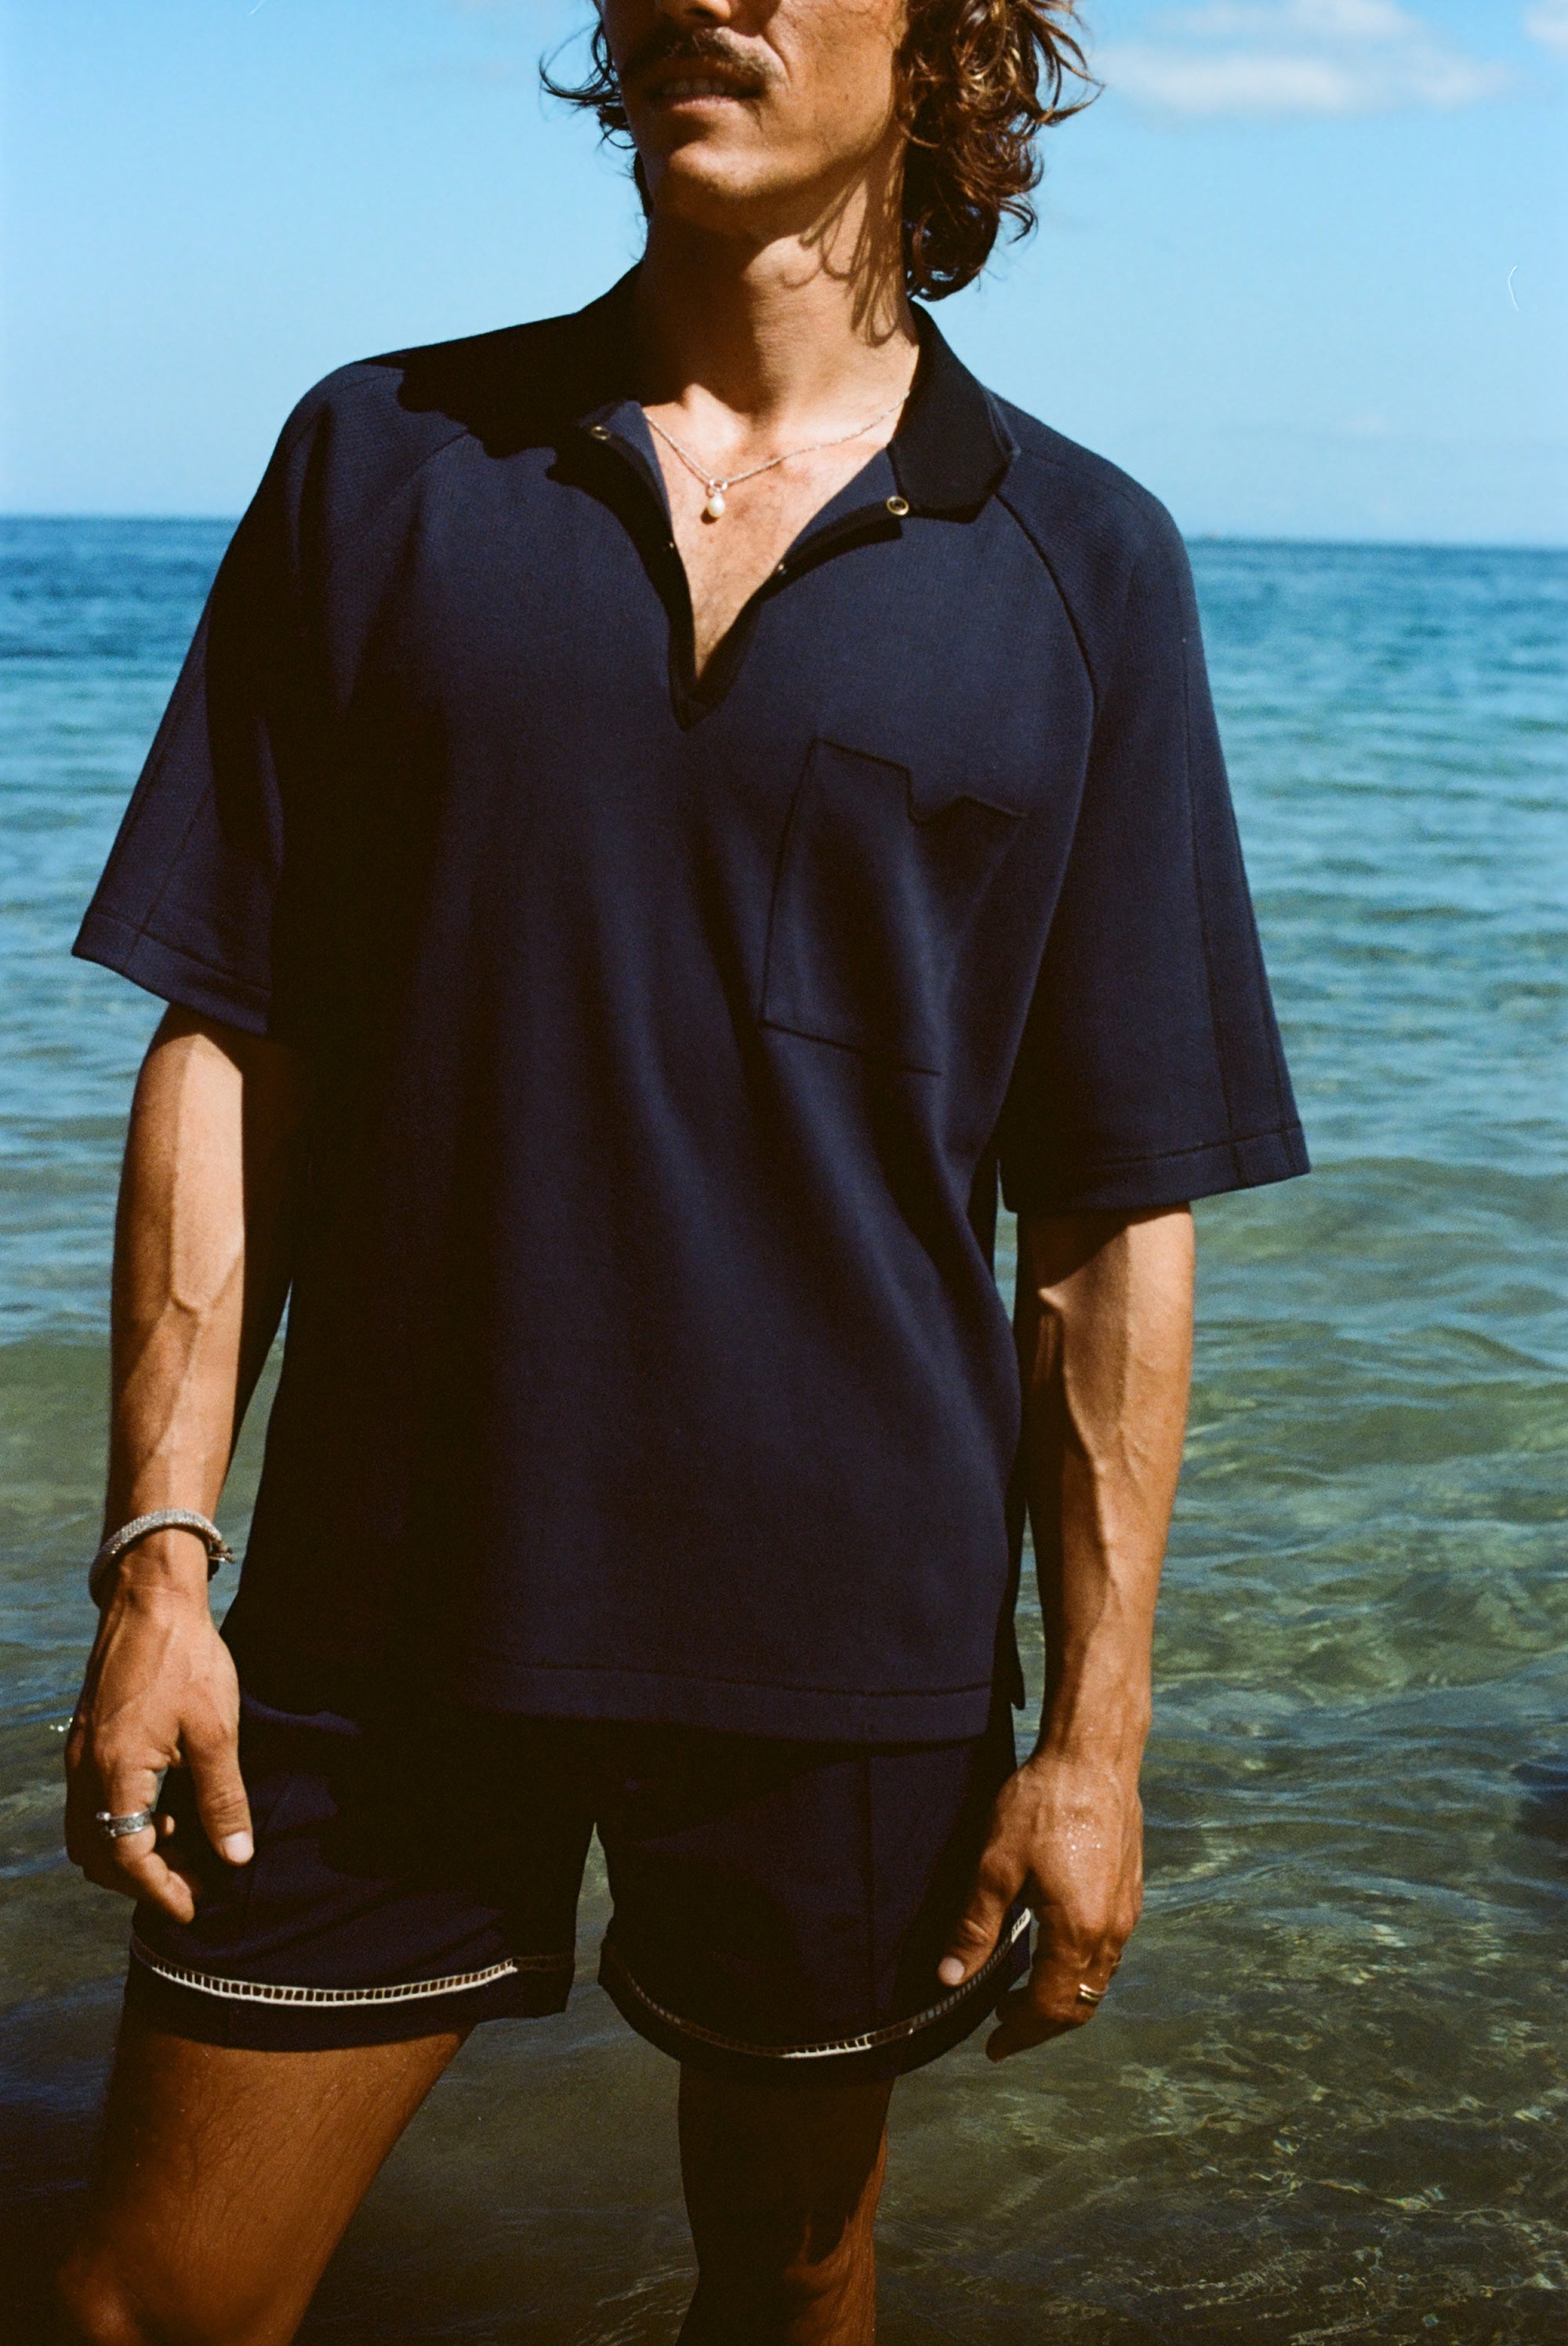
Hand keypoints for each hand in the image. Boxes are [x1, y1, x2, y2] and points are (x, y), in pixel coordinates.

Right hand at [64, 1573, 252, 1924]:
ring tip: (189, 1849)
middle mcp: (86, 1769)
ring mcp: (81, 1752)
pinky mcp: (88, 1737)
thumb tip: (235, 1856)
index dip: (160, 1890)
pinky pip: (94, 1801)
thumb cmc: (187, 1657)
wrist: (151, 1597)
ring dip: (132, 1851)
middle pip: (99, 1854)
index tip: (192, 1908)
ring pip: (91, 1830)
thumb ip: (222, 1797)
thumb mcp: (216, 1730)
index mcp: (115, 1772)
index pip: (127, 1857)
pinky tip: (170, 1810)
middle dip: (143, 1879)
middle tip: (195, 1882)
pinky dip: (125, 1821)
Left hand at [938, 1749, 1142, 2061]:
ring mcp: (1127, 1911)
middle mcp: (1112, 1930)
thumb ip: (975, 1926)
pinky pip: (1109, 1951)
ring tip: (1024, 1994)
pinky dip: (1080, 1970)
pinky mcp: (1131, 1890)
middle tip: (1003, 2025)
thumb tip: (949, 1978)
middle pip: (1080, 2003)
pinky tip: (1055, 1951)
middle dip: (1042, 2024)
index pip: (1051, 2008)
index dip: (1020, 2033)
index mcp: (1079, 1931)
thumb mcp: (995, 1864)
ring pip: (1098, 1979)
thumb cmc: (1043, 1805)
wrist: (1094, 1756)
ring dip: (1063, 1998)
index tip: (993, 2045)